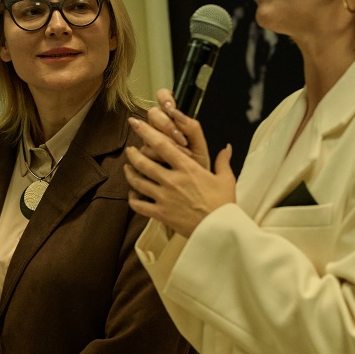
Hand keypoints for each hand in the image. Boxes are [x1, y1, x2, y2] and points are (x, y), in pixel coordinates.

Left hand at [124, 110, 235, 238]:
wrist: (220, 230)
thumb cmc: (224, 204)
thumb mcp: (226, 180)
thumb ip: (223, 162)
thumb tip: (227, 147)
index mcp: (187, 168)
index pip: (162, 145)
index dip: (147, 132)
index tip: (137, 123)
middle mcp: (172, 180)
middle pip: (144, 162)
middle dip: (133, 153)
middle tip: (129, 149)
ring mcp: (164, 197)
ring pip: (138, 181)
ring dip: (130, 173)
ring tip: (127, 168)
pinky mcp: (160, 213)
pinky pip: (139, 204)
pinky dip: (132, 198)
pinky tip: (133, 193)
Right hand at [143, 88, 209, 169]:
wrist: (193, 191)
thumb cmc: (196, 168)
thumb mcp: (200, 147)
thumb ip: (193, 129)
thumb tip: (182, 118)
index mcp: (173, 121)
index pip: (163, 97)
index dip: (164, 98)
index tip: (172, 108)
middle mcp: (158, 129)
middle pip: (153, 114)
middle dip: (168, 125)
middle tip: (181, 139)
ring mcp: (149, 143)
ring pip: (149, 133)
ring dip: (167, 143)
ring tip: (183, 154)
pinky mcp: (144, 158)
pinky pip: (147, 151)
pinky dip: (161, 157)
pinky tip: (171, 164)